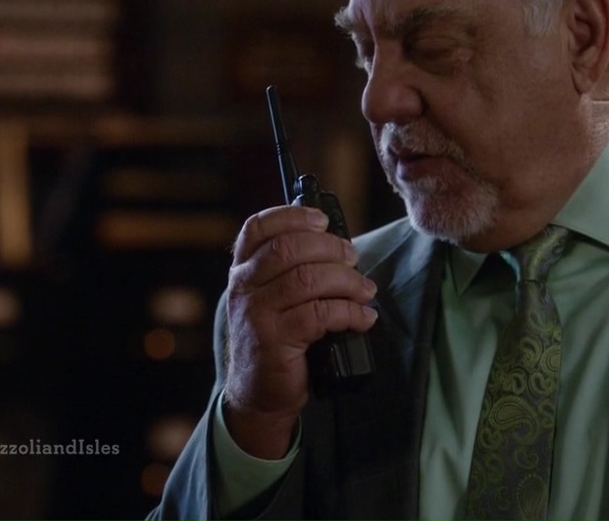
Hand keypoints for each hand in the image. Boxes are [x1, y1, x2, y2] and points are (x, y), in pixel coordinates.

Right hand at [223, 205, 377, 458]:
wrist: (258, 393)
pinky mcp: (274, 341)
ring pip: (306, 279)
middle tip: (353, 258)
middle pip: (288, 248)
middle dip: (330, 248)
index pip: (257, 228)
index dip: (292, 216)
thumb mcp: (274, 299)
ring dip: (345, 280)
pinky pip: (319, 315)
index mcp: (243, 271)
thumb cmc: (278, 339)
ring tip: (365, 290)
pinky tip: (364, 317)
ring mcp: (256, 314)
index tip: (322, 221)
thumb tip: (341, 245)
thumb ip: (293, 270)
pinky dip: (349, 312)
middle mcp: (243, 288)